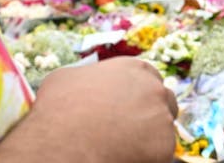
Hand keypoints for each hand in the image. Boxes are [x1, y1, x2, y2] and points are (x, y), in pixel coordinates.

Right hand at [26, 57, 176, 162]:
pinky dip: (147, 157)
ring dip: (149, 137)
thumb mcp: (66, 80)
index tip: (127, 109)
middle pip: (164, 102)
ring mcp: (163, 117)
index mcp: (135, 69)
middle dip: (152, 114)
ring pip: (164, 129)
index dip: (137, 96)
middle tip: (129, 130)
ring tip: (122, 147)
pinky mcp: (165, 146)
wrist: (61, 145)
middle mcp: (155, 89)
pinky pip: (160, 153)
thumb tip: (86, 83)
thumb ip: (89, 77)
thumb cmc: (57, 111)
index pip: (148, 80)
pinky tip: (123, 158)